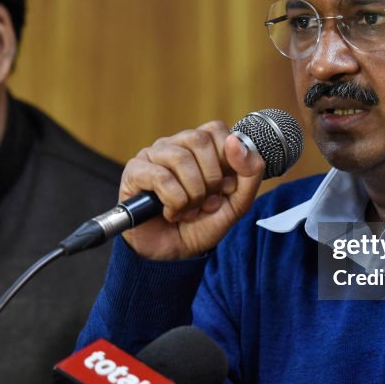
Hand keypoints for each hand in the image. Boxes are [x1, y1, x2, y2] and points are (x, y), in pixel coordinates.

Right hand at [120, 121, 264, 259]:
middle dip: (210, 178)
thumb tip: (236, 141)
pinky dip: (174, 202)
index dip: (226, 159)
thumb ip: (249, 172)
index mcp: (199, 147)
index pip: (216, 129)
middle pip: (198, 139)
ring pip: (180, 158)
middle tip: (207, 202)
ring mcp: (152, 156)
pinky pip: (160, 177)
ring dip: (193, 193)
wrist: (175, 254)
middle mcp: (174, 145)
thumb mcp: (237, 203)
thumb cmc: (202, 223)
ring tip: (189, 210)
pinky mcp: (134, 172)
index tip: (225, 187)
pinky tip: (171, 213)